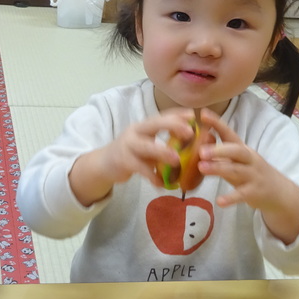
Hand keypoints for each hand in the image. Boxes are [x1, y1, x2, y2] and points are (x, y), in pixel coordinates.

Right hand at [68, 108, 198, 206]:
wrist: (104, 164)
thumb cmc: (132, 153)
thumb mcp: (147, 145)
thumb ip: (164, 144)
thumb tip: (191, 148)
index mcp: (144, 126)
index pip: (162, 115)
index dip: (177, 114)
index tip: (193, 115)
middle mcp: (135, 132)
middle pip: (154, 124)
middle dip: (172, 126)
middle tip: (190, 133)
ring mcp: (128, 145)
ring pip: (146, 146)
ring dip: (162, 152)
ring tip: (176, 161)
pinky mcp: (123, 161)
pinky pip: (140, 168)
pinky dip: (152, 176)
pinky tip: (161, 183)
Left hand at [197, 108, 298, 243]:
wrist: (279, 192)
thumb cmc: (252, 173)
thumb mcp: (238, 161)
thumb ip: (222, 153)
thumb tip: (201, 138)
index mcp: (243, 150)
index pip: (230, 133)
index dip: (217, 123)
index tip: (204, 114)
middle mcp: (249, 160)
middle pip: (236, 151)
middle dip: (219, 149)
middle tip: (201, 151)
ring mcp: (253, 176)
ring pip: (236, 170)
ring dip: (219, 169)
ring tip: (202, 168)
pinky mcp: (254, 193)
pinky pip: (242, 195)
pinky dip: (231, 198)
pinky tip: (220, 202)